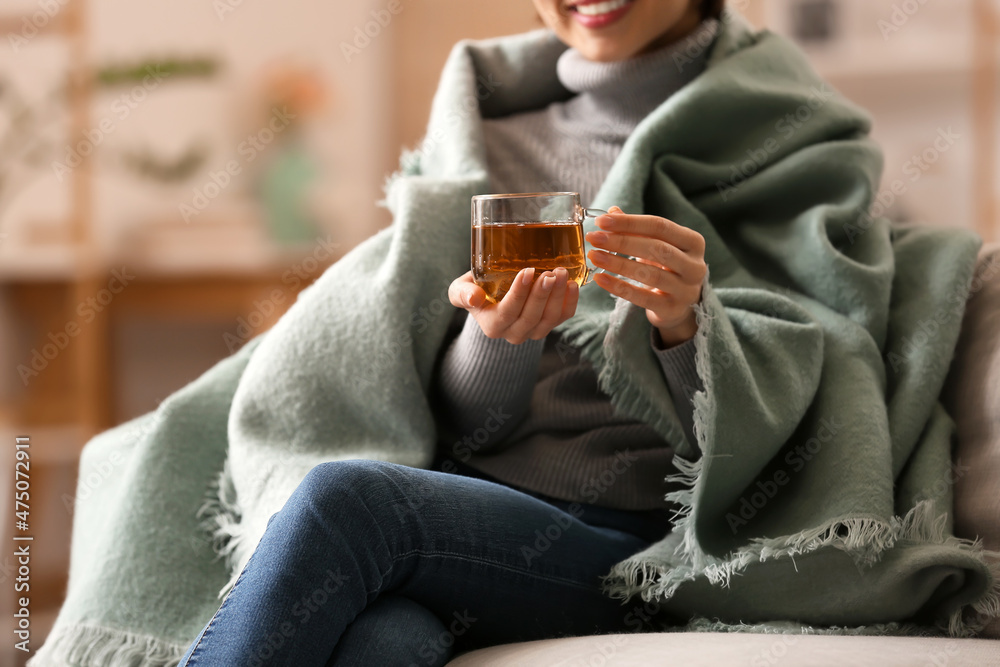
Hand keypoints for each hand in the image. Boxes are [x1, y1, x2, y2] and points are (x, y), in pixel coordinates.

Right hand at [448, 267, 579, 343]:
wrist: (490, 296)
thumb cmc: (475, 289)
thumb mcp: (460, 289)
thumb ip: (462, 293)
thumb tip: (474, 298)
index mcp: (492, 326)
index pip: (508, 312)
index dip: (519, 293)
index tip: (528, 271)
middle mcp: (513, 333)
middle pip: (531, 317)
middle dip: (543, 294)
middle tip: (551, 272)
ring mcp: (533, 331)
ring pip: (549, 319)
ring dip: (558, 296)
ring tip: (562, 273)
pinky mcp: (548, 325)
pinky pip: (563, 318)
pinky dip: (570, 302)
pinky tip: (572, 285)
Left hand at [585, 206, 706, 346]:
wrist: (681, 305)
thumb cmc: (667, 268)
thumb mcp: (658, 245)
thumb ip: (636, 229)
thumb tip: (612, 212)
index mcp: (693, 242)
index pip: (659, 226)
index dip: (629, 223)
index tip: (602, 221)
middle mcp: (695, 265)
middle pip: (656, 248)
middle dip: (621, 242)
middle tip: (594, 238)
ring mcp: (686, 289)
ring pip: (650, 274)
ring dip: (618, 264)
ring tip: (595, 256)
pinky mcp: (672, 309)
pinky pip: (643, 298)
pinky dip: (620, 288)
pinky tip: (601, 279)